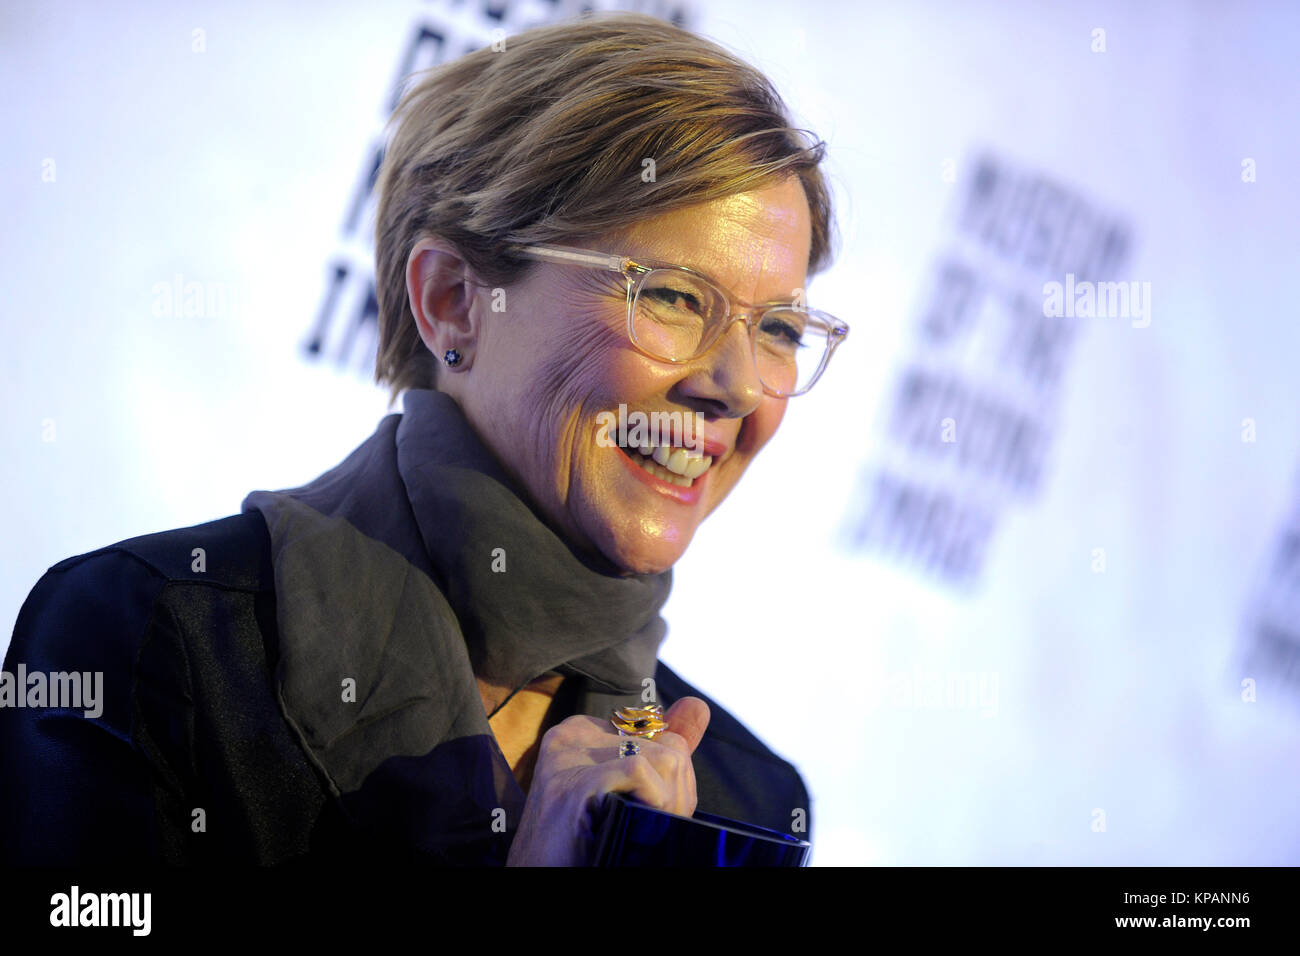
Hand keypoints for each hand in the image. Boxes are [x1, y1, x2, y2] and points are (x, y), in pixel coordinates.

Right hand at [505, 697, 709, 865]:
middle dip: (674, 796)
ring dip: (667, 806)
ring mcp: (573, 758)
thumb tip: (698, 704)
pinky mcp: (576, 782)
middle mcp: (575, 737)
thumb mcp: (627, 792)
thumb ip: (661, 749)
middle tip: (640, 826)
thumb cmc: (586, 843)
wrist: (541, 876)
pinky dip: (652, 803)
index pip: (662, 735)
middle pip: (670, 748)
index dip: (669, 784)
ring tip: (634, 828)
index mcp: (584, 734)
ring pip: (666, 758)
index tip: (641, 811)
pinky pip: (640, 771)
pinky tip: (628, 823)